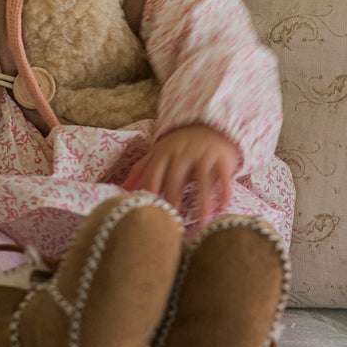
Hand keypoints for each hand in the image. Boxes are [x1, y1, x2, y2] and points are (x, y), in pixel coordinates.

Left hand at [123, 124, 238, 225]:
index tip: (150, 212)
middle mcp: (182, 152)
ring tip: (202, 221)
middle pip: (175, 178)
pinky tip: (223, 207)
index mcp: (163, 153)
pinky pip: (223, 175)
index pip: (153, 174)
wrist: (209, 124)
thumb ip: (141, 170)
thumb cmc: (179, 146)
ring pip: (202, 178)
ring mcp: (203, 153)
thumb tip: (123, 189)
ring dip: (202, 200)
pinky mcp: (221, 156)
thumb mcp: (158, 152)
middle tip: (174, 222)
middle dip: (173, 198)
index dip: (150, 192)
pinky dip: (223, 190)